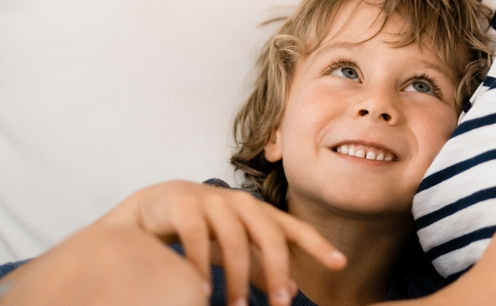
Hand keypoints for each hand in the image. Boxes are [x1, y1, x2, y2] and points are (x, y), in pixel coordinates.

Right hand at [98, 180, 346, 305]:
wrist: (156, 206)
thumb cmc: (205, 228)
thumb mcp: (237, 248)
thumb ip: (262, 267)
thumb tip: (291, 291)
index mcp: (260, 213)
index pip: (294, 229)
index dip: (318, 244)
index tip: (340, 263)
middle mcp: (242, 203)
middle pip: (269, 235)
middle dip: (277, 271)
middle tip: (280, 305)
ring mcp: (213, 201)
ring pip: (234, 240)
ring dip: (238, 278)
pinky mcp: (184, 205)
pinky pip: (196, 236)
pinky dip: (199, 265)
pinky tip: (202, 290)